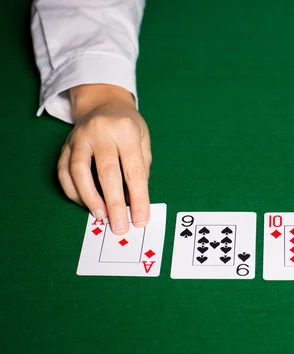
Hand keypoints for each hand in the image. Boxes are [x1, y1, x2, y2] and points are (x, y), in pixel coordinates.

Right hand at [57, 84, 151, 233]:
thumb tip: (135, 202)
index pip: (133, 170)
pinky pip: (64, 171)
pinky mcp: (65, 145)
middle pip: (106, 172)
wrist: (104, 103)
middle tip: (119, 226)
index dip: (138, 197)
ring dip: (89, 198)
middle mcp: (101, 132)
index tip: (140, 219)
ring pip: (79, 171)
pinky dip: (73, 190)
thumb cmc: (128, 128)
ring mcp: (79, 137)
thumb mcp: (144, 141)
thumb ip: (141, 169)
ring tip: (100, 216)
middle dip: (114, 203)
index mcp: (126, 131)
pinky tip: (84, 203)